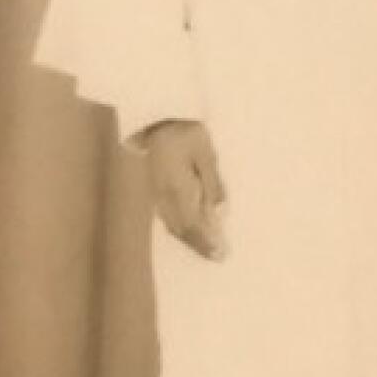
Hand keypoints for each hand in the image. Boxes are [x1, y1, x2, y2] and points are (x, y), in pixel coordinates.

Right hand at [142, 120, 226, 259]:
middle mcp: (164, 196)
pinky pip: (167, 217)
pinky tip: (190, 231)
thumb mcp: (206, 154)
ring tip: (207, 249)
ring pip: (172, 225)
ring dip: (189, 239)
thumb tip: (220, 212)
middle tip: (217, 257)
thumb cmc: (186, 133)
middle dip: (199, 245)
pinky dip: (180, 229)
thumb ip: (213, 183)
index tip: (219, 254)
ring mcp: (157, 194)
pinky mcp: (155, 190)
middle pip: (181, 230)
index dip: (205, 242)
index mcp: (177, 188)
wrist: (157, 119)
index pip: (192, 224)